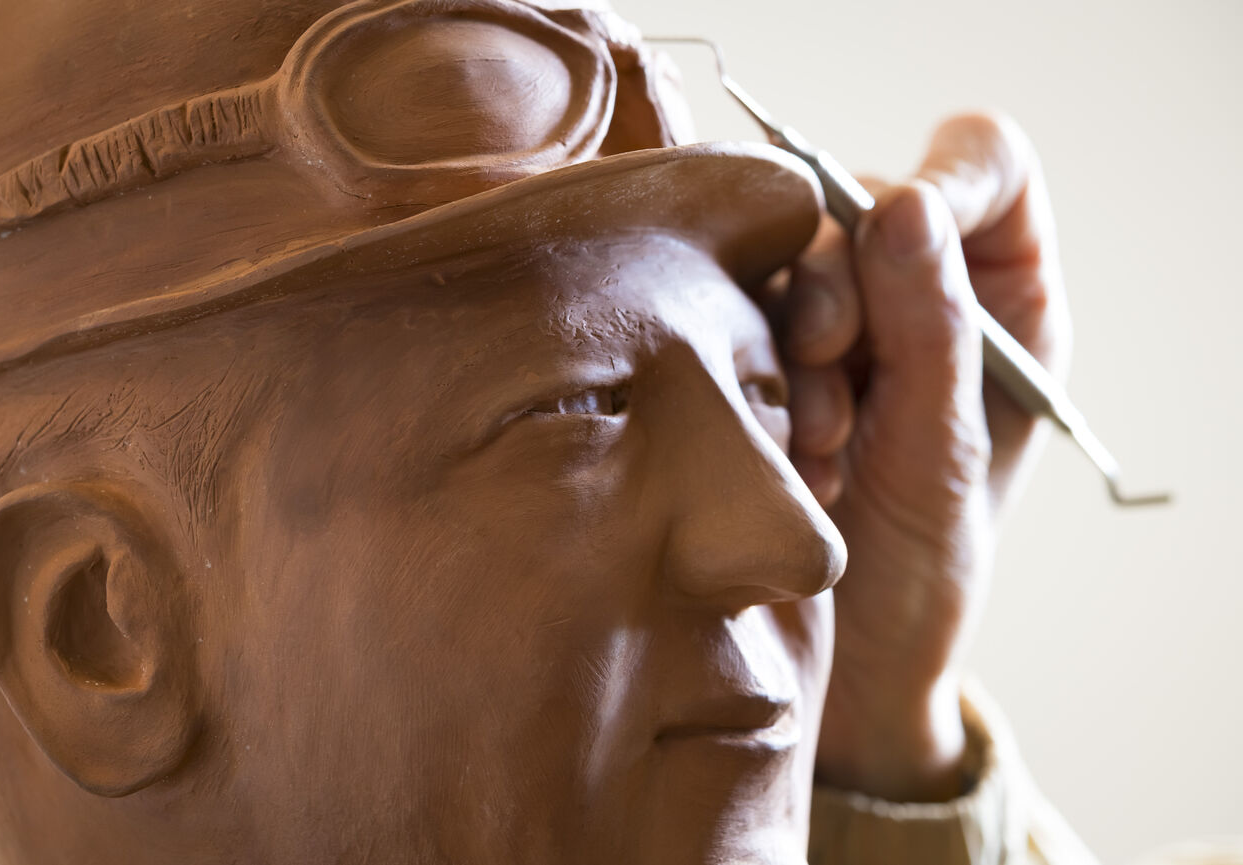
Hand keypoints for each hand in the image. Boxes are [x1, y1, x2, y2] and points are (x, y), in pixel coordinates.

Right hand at [775, 113, 1070, 800]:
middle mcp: (917, 292)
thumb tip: (904, 205)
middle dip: (842, 294)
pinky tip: (779, 449)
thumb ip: (930, 331)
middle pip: (863, 204)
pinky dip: (749, 375)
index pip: (981, 162)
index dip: (942, 179)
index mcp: (1002, 299)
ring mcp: (832, 322)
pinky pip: (732, 313)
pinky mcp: (757, 355)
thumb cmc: (919, 576)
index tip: (900, 238)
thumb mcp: (945, 456)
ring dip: (794, 351)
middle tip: (831, 389)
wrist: (840, 667)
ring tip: (814, 447)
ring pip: (787, 259)